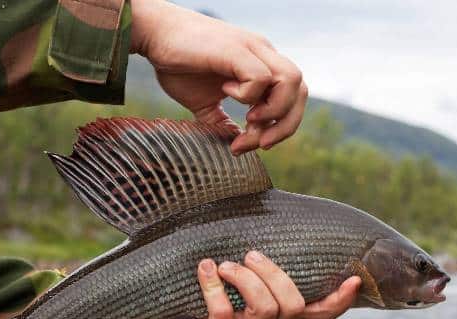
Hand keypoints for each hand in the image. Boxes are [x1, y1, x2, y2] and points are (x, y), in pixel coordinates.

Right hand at [129, 0, 307, 154]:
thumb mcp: (204, 102)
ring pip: (292, 81)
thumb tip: (234, 146)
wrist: (155, 34)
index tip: (248, 144)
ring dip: (274, 111)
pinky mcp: (237, 49)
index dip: (280, 127)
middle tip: (258, 143)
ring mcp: (253, 49)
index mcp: (262, 66)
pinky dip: (248, 95)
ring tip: (248, 119)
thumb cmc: (177, 64)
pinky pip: (261, 77)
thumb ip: (222, 121)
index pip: (294, 99)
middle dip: (285, 126)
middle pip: (301, 91)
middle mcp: (264, 55)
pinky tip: (225, 92)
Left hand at [180, 251, 360, 318]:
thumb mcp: (240, 280)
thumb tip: (267, 206)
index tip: (354, 279)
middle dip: (273, 273)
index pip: (320, 315)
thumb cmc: (211, 293)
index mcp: (281, 317)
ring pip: (266, 309)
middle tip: (251, 254)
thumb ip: (259, 263)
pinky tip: (205, 268)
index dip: (340, 300)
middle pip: (293, 305)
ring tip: (225, 264)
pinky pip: (225, 313)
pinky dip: (213, 285)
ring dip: (245, 278)